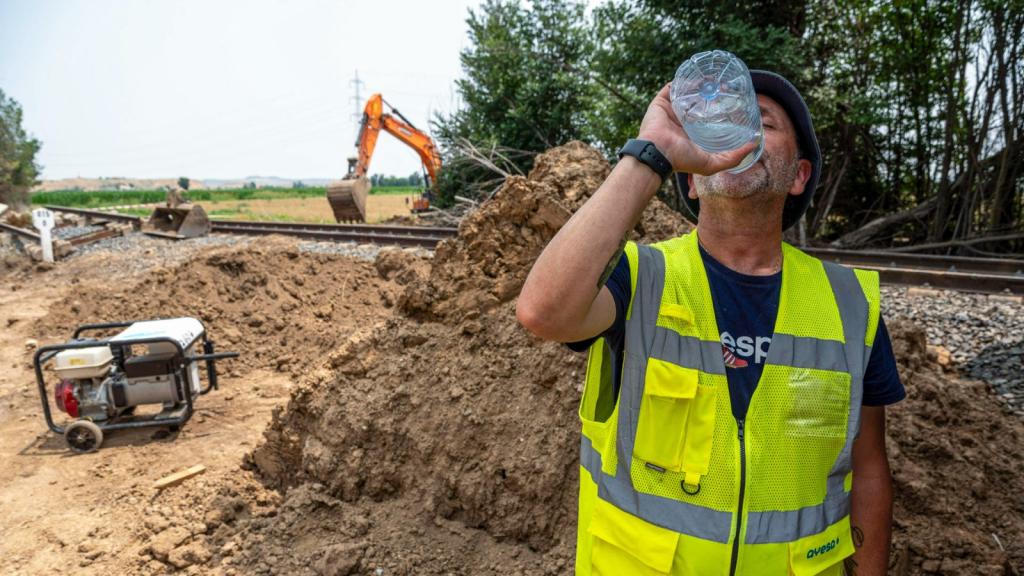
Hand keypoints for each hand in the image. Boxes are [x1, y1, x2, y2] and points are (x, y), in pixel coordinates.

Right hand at [637, 83, 755, 175]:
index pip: (708, 116)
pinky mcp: (661, 102)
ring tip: (711, 78)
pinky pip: (672, 86)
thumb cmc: (682, 160)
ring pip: (686, 92)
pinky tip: (695, 75)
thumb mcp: (712, 164)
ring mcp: (671, 110)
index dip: (720, 106)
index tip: (732, 99)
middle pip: (698, 101)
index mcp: (691, 132)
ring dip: (697, 84)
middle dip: (710, 92)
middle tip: (723, 85)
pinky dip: (681, 79)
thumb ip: (733, 157)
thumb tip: (755, 143)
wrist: (658, 153)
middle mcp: (682, 120)